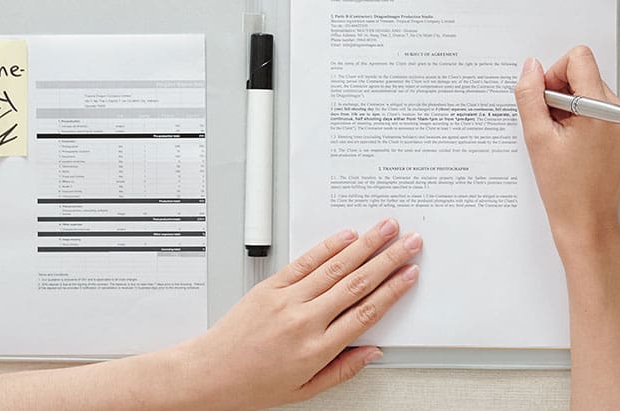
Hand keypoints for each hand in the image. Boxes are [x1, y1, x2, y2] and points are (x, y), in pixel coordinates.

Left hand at [162, 221, 420, 410]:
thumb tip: (371, 353)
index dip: (392, 290)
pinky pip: (306, 262)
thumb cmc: (252, 385)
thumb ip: (342, 370)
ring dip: (366, 244)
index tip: (409, 275)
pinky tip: (347, 236)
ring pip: (336, 266)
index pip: (365, 312)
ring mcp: (287, 300)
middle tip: (411, 242)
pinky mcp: (271, 286)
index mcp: (317, 349)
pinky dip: (329, 246)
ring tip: (387, 228)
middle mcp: (305, 321)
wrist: (208, 374)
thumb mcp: (304, 390)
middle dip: (389, 259)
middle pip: (357, 283)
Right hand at [514, 48, 619, 260]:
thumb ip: (530, 95)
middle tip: (549, 124)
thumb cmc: (566, 189)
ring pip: (588, 88)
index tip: (545, 99)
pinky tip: (569, 141)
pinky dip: (579, 116)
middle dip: (560, 92)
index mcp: (602, 109)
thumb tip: (531, 68)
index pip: (579, 58)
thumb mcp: (537, 138)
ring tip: (560, 137)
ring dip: (569, 105)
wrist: (586, 221)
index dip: (555, 73)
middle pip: (584, 72)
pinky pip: (596, 106)